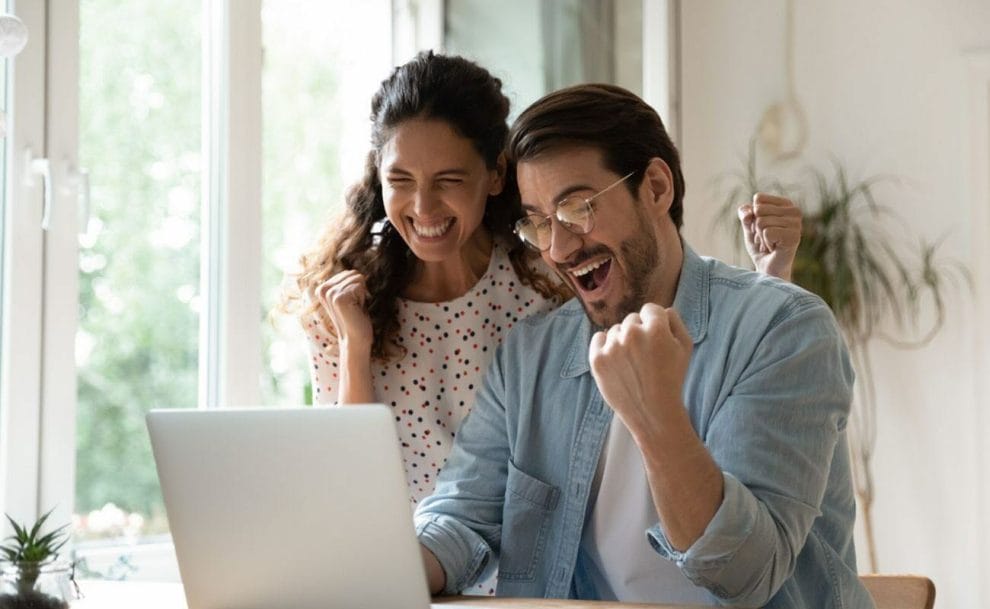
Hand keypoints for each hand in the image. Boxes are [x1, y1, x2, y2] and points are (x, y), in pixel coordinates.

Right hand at [317, 270, 372, 351]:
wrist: (356, 338)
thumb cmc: (356, 317)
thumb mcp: (349, 297)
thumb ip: (347, 284)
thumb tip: (356, 272)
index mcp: (322, 288)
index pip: (349, 273)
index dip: (356, 288)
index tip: (351, 303)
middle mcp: (323, 289)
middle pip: (353, 274)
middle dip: (359, 290)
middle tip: (354, 307)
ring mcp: (330, 293)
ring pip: (357, 278)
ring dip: (361, 295)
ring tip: (354, 309)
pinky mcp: (338, 297)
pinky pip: (360, 284)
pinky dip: (362, 298)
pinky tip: (356, 310)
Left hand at [588, 304, 692, 441]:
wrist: (653, 412)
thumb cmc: (672, 379)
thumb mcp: (685, 348)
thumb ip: (675, 322)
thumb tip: (662, 309)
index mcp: (656, 329)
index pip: (650, 309)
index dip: (655, 324)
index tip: (656, 339)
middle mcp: (632, 334)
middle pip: (632, 319)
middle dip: (639, 332)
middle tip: (645, 355)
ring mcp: (612, 347)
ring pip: (615, 330)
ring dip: (622, 341)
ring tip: (633, 363)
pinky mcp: (597, 360)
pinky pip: (597, 338)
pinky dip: (604, 345)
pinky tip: (615, 359)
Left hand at [737, 193, 801, 280]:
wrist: (767, 268)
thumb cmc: (759, 245)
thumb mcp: (748, 226)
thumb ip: (745, 213)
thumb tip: (749, 213)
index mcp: (786, 204)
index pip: (758, 199)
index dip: (754, 215)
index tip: (762, 228)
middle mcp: (795, 211)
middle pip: (759, 210)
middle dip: (756, 228)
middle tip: (766, 239)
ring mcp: (797, 224)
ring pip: (761, 222)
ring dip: (761, 237)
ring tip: (771, 244)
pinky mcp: (794, 237)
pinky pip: (767, 232)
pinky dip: (765, 243)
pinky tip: (774, 248)